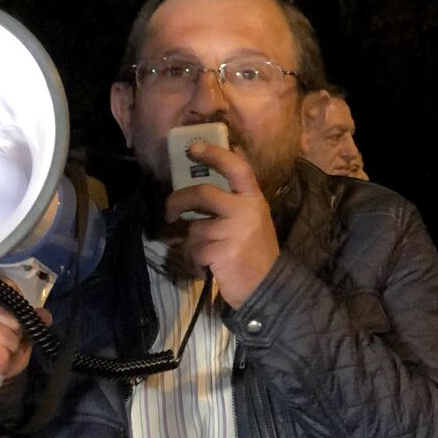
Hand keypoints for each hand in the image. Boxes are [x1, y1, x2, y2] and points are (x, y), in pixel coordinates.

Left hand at [163, 142, 278, 307]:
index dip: (215, 154)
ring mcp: (234, 231)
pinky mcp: (222, 251)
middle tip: (169, 211)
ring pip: (194, 229)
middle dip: (178, 200)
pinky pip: (194, 251)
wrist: (268, 289)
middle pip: (202, 193)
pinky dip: (194, 262)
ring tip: (206, 258)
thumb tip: (196, 195)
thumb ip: (231, 206)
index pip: (237, 168)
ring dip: (192, 246)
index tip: (193, 148)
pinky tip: (207, 269)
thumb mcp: (251, 223)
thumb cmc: (256, 255)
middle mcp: (246, 211)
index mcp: (254, 200)